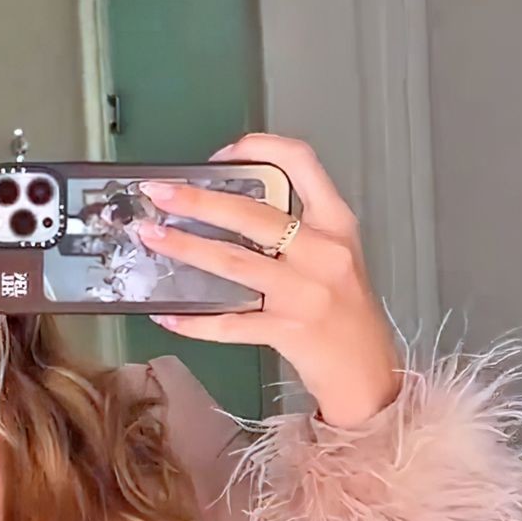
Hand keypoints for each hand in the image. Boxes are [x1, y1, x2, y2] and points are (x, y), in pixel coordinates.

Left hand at [135, 133, 402, 427]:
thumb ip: (297, 228)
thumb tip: (230, 208)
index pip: (301, 163)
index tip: (221, 156)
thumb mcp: (336, 255)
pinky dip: (195, 321)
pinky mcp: (287, 332)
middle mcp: (322, 252)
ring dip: (186, 248)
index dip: (258, 148)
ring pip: (234, 263)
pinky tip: (167, 315)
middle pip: (253, 214)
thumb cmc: (348, 311)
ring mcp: (305, 294)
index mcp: (337, 223)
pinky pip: (230, 324)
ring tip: (151, 237)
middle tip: (159, 193)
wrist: (369, 372)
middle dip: (199, 201)